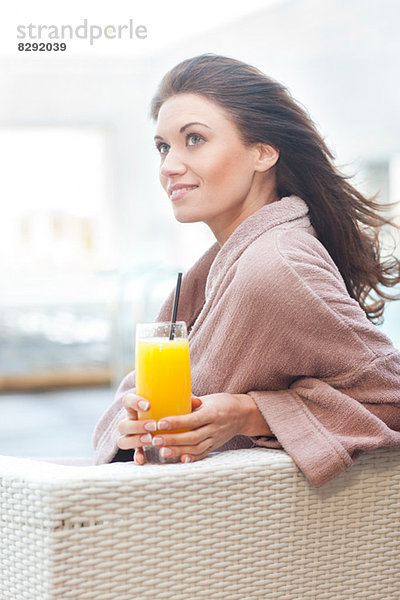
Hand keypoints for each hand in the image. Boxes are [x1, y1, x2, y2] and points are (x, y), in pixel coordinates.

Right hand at [117, 393, 202, 464]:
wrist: (160, 419)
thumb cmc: (167, 408)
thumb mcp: (173, 403)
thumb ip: (183, 401)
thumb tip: (198, 403)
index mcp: (136, 407)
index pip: (128, 401)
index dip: (135, 402)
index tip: (148, 405)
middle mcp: (130, 421)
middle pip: (123, 424)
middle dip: (138, 425)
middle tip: (154, 426)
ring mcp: (131, 435)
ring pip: (123, 439)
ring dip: (136, 440)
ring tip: (151, 439)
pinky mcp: (137, 447)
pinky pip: (133, 453)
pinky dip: (137, 456)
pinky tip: (143, 460)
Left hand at [119, 392, 251, 463]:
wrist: (243, 414)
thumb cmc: (222, 403)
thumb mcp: (208, 399)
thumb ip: (191, 402)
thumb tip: (170, 400)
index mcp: (212, 413)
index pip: (193, 419)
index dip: (176, 422)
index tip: (160, 423)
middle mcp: (215, 428)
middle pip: (192, 437)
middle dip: (172, 439)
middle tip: (154, 439)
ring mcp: (216, 439)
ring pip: (196, 448)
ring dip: (178, 451)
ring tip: (162, 451)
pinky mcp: (215, 447)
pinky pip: (203, 454)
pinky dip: (192, 458)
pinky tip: (180, 460)